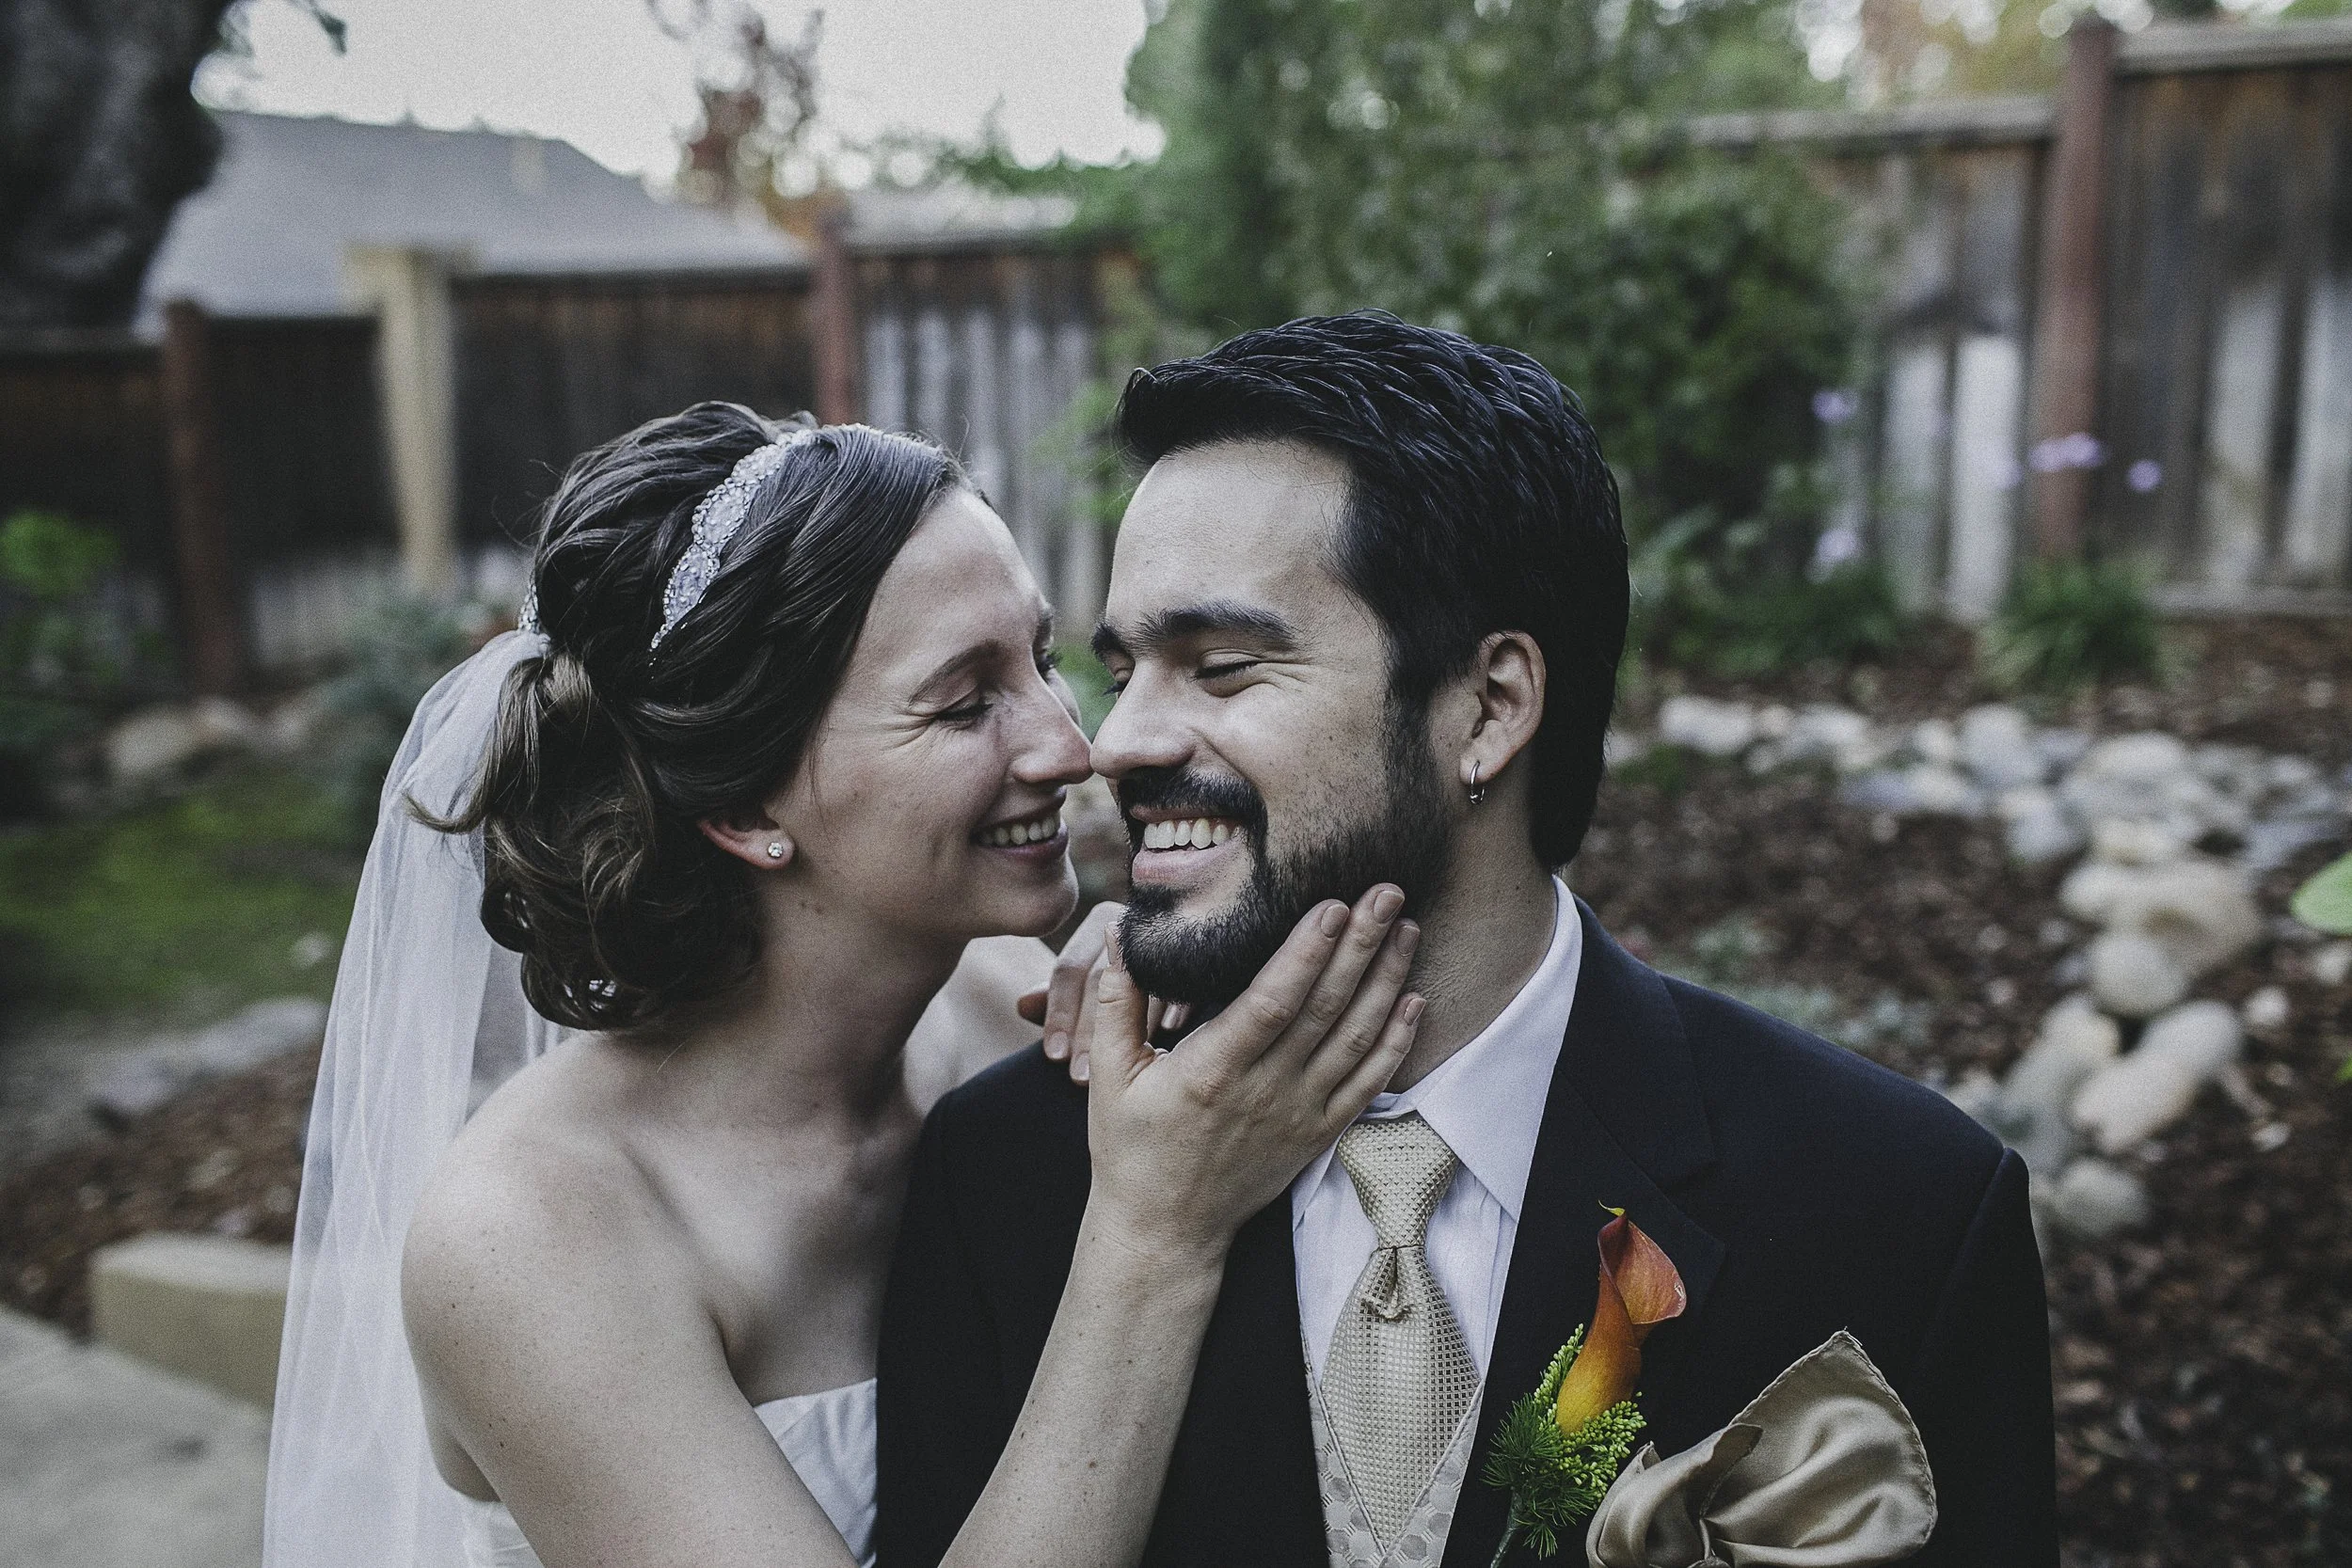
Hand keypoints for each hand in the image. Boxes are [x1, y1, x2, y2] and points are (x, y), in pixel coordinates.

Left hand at [1019, 901, 1189, 1083]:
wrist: (1196, 988)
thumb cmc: (1118, 1001)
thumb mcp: (1083, 1002)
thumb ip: (1055, 1002)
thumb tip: (1023, 1004)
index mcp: (1097, 928)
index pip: (1069, 971)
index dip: (1058, 1014)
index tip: (1055, 1056)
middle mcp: (1131, 920)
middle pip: (1102, 977)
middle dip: (1088, 1031)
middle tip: (1079, 1077)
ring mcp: (1169, 930)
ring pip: (1141, 978)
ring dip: (1131, 1023)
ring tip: (1121, 1064)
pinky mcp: (1203, 945)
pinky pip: (1187, 972)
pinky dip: (1178, 1001)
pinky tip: (1170, 1028)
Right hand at [1082, 885, 1423, 1262]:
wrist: (1167, 1230)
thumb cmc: (1133, 1149)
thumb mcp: (1110, 1076)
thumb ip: (1118, 1001)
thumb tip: (1124, 935)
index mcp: (1213, 1071)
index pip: (1272, 1002)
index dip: (1306, 952)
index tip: (1333, 905)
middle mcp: (1265, 1091)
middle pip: (1325, 1009)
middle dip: (1360, 946)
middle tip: (1386, 892)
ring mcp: (1298, 1114)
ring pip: (1355, 1039)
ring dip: (1386, 982)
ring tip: (1406, 929)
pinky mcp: (1318, 1134)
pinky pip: (1367, 1084)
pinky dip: (1395, 1042)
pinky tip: (1413, 1000)